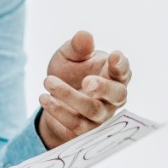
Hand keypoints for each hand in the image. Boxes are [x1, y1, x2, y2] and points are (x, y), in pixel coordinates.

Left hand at [36, 30, 132, 149]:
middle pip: (118, 95)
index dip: (121, 64)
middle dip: (103, 87)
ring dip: (69, 96)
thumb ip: (78, 46)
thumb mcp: (69, 55)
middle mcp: (112, 98)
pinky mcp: (85, 131)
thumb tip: (85, 36)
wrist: (53, 98)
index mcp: (113, 75)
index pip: (124, 70)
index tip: (114, 56)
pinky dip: (59, 111)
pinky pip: (75, 124)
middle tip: (86, 81)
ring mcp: (101, 116)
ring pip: (93, 110)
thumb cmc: (70, 71)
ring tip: (47, 81)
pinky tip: (44, 97)